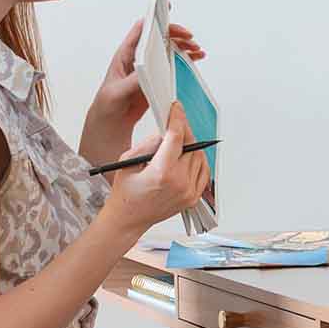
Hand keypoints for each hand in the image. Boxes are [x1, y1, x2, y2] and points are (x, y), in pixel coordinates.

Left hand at [89, 18, 205, 137]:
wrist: (113, 121)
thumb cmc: (108, 104)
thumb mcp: (117, 91)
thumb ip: (132, 80)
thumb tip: (149, 70)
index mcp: (125, 55)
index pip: (140, 30)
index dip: (153, 17)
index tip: (165, 9)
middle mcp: (139, 58)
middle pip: (160, 38)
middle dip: (176, 34)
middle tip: (189, 37)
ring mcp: (150, 68)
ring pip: (169, 50)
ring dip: (184, 46)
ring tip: (196, 49)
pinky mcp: (158, 79)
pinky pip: (174, 65)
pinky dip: (186, 60)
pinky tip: (195, 58)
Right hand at [101, 104, 210, 236]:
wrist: (128, 219)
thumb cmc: (124, 192)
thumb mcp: (128, 161)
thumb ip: (149, 144)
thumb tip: (166, 132)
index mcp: (162, 172)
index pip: (176, 137)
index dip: (177, 119)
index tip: (176, 108)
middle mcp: (179, 182)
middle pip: (190, 145)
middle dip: (184, 130)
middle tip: (177, 121)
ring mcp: (189, 191)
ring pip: (199, 157)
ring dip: (191, 145)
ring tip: (179, 139)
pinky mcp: (193, 197)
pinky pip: (204, 172)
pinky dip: (198, 160)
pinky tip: (188, 155)